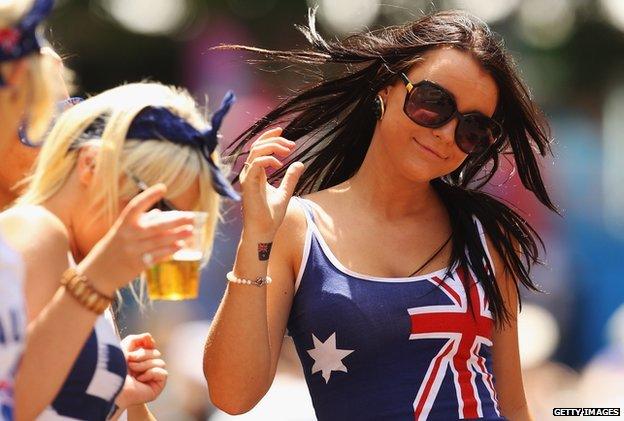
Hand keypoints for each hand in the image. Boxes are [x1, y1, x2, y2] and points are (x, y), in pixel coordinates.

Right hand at [78, 184, 194, 295]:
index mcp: (123, 224)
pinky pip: (157, 256)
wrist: (97, 273)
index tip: (163, 187)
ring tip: (190, 231)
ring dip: (177, 236)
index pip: (136, 206)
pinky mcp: (137, 264)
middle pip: (156, 226)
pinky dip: (169, 250)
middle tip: (191, 217)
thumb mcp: (121, 231)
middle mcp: (128, 236)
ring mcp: (133, 250)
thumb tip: (160, 213)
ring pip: (159, 241)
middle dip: (176, 221)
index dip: (149, 196)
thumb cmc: (113, 247)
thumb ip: (140, 222)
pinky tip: (180, 246)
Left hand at [116, 333, 166, 409]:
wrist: (111, 386)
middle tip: (130, 362)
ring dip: (145, 365)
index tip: (146, 342)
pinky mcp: (156, 387)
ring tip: (133, 373)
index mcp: (137, 361)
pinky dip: (151, 373)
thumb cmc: (113, 369)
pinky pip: (163, 373)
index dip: (150, 344)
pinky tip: (140, 380)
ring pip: (160, 363)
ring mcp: (151, 379)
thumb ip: (136, 339)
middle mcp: (144, 370)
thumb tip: (149, 337)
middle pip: (156, 353)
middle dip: (143, 355)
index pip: (151, 348)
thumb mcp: (123, 348)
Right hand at [240, 127, 303, 238]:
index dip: (269, 137)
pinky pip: (256, 164)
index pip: (259, 148)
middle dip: (274, 140)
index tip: (282, 131)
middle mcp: (250, 174)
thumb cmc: (271, 216)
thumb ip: (291, 178)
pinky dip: (268, 160)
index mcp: (256, 174)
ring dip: (273, 147)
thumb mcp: (286, 192)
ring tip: (288, 151)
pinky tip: (280, 165)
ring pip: (256, 152)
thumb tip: (300, 163)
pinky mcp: (248, 184)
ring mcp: (247, 178)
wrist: (264, 232)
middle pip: (257, 146)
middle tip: (292, 144)